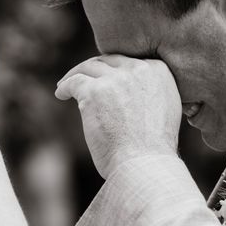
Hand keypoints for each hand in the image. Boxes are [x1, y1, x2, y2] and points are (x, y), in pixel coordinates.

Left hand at [55, 55, 181, 178]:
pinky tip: (61, 94)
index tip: (107, 78)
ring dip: (76, 75)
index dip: (116, 70)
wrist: (145, 164)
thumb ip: (150, 93)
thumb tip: (130, 91)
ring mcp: (115, 79)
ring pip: (90, 68)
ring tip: (66, 85)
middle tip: (84, 78)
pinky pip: (74, 82)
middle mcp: (139, 69)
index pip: (131, 62)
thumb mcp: (164, 110)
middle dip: (95, 69)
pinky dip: (65, 87)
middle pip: (109, 61)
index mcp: (159, 71)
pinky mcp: (94, 92)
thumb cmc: (153, 149)